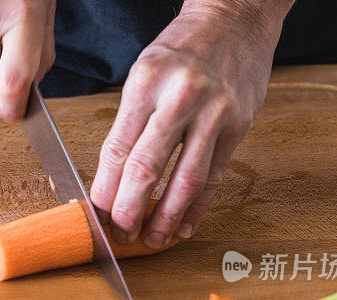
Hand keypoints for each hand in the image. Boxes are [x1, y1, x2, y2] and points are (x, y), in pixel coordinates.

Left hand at [90, 0, 291, 247]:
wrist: (235, 18)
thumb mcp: (143, 73)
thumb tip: (112, 178)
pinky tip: (186, 226)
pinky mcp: (239, 125)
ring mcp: (213, 112)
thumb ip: (129, 123)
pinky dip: (199, 206)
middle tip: (121, 236)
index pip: (117, 149)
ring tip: (153, 240)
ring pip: (185, 179)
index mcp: (144, 83)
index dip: (105, 190)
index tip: (98, 215)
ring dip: (166, 218)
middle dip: (129, 211)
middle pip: (147, 168)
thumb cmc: (182, 49)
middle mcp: (178, 98)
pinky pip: (215, 175)